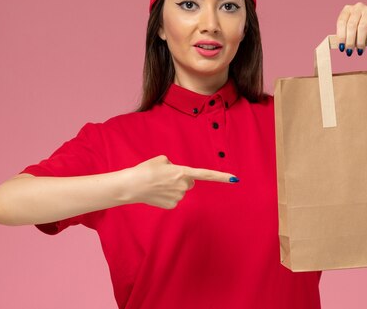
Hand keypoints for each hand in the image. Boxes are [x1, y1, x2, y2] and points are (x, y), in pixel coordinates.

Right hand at [119, 155, 238, 208]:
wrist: (131, 185)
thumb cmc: (145, 170)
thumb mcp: (161, 160)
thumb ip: (174, 165)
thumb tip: (177, 174)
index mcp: (182, 171)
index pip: (206, 174)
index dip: (220, 177)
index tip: (235, 179)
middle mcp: (183, 185)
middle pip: (190, 182)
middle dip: (182, 180)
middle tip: (166, 177)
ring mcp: (178, 197)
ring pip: (181, 191)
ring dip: (172, 187)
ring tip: (158, 184)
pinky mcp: (172, 205)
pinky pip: (174, 199)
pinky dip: (167, 196)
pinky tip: (157, 193)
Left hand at [336, 2, 366, 55]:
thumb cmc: (364, 31)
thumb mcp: (353, 32)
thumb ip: (346, 35)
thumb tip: (341, 47)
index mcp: (348, 9)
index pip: (341, 22)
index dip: (341, 36)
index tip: (341, 48)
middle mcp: (358, 6)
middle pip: (351, 25)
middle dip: (350, 41)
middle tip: (350, 52)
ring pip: (362, 26)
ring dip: (360, 41)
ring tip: (360, 51)